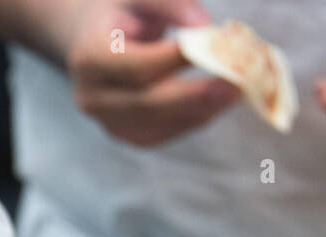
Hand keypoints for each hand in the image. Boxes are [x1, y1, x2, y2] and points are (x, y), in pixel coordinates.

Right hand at [65, 0, 239, 145]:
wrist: (92, 39)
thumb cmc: (121, 11)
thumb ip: (172, 4)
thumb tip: (205, 28)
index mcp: (89, 58)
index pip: (135, 67)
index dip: (174, 62)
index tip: (214, 50)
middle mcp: (92, 96)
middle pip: (146, 103)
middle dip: (194, 96)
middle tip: (236, 85)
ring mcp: (107, 121)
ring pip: (157, 125)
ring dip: (200, 111)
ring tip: (236, 92)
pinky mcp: (125, 134)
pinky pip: (162, 134)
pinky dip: (192, 121)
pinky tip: (216, 103)